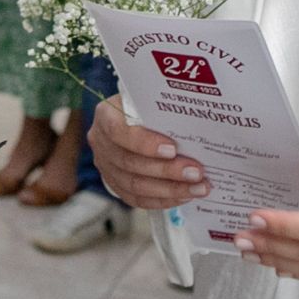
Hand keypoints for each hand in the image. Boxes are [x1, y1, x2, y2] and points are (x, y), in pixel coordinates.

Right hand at [88, 96, 210, 209]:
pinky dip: (162, 200)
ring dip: (170, 189)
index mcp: (106, 115)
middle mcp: (101, 142)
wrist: (131, 117)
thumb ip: (162, 110)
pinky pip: (137, 199)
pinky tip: (183, 196)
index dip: (145, 143)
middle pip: (130, 163)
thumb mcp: (148, 99)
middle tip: (195, 172)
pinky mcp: (115, 184)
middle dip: (166, 170)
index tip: (173, 149)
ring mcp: (106, 165)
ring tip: (197, 188)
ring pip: (135, 185)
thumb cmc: (144, 106)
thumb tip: (196, 123)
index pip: (119, 131)